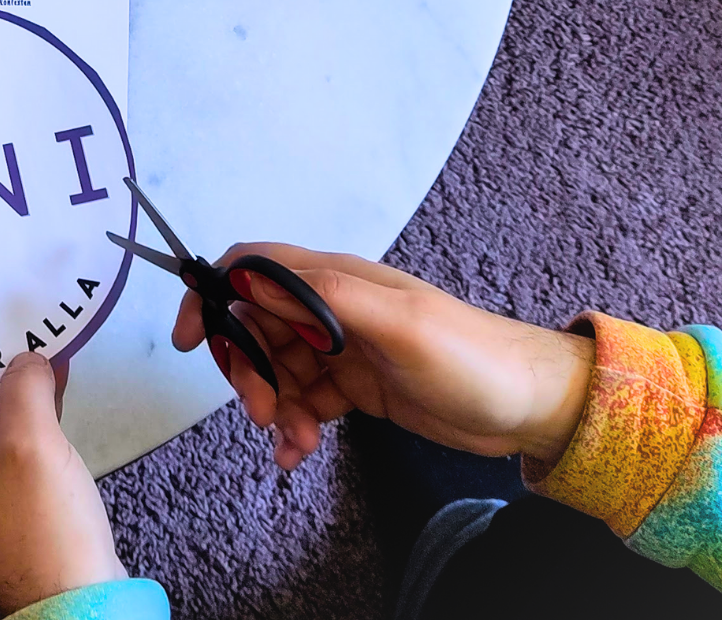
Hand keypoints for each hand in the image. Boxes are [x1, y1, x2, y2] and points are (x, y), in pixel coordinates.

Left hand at [0, 353, 123, 612]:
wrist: (85, 604)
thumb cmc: (44, 536)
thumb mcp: (31, 449)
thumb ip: (22, 391)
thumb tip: (25, 359)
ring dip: (6, 383)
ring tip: (25, 333)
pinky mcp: (10, 494)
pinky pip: (9, 438)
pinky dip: (28, 408)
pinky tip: (53, 371)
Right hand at [171, 244, 592, 472]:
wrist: (530, 405)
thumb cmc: (470, 356)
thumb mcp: (399, 324)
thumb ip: (323, 299)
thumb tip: (249, 279)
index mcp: (335, 280)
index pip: (251, 268)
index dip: (212, 294)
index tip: (191, 339)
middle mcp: (331, 308)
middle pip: (254, 326)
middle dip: (244, 369)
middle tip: (261, 412)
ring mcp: (341, 348)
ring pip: (276, 369)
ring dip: (271, 406)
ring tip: (294, 443)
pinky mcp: (354, 386)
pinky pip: (302, 402)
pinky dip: (292, 427)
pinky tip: (299, 453)